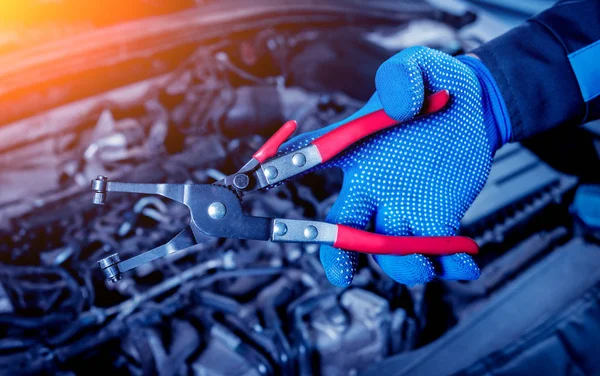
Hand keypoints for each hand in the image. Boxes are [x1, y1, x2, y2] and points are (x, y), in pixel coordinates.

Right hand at [281, 46, 510, 285]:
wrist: (479, 106)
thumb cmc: (438, 84)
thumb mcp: (418, 66)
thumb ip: (401, 77)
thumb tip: (398, 106)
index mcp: (356, 150)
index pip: (312, 159)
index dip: (283, 169)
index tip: (263, 181)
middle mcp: (372, 185)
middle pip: (341, 228)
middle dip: (336, 254)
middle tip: (342, 274)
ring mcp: (402, 205)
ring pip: (388, 250)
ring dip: (405, 266)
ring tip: (433, 263)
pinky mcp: (436, 217)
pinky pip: (434, 250)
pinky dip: (448, 264)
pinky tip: (466, 263)